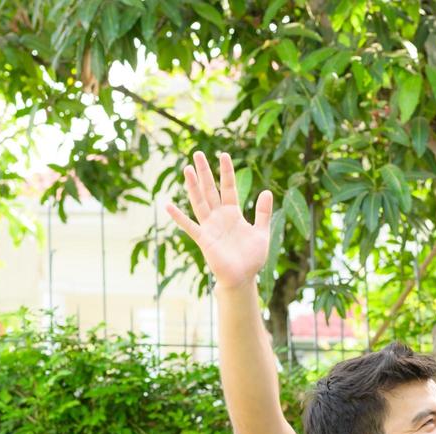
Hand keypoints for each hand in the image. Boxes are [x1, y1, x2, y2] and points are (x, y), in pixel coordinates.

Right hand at [165, 151, 274, 289]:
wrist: (243, 278)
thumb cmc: (252, 257)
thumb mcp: (262, 232)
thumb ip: (263, 213)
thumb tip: (267, 191)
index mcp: (233, 213)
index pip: (229, 188)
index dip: (226, 172)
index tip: (224, 154)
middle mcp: (219, 217)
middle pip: (210, 190)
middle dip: (204, 172)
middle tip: (197, 153)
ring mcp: (210, 227)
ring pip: (199, 202)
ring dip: (193, 187)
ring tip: (186, 169)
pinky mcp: (204, 240)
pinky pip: (189, 226)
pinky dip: (179, 217)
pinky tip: (168, 206)